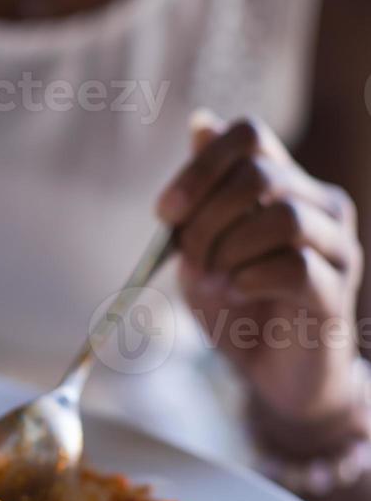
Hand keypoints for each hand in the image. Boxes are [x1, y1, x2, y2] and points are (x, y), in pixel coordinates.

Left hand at [157, 112, 363, 427]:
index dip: (200, 166)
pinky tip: (236, 294)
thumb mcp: (203, 248)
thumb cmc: (238, 308)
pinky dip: (250, 279)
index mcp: (286, 185)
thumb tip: (201, 122)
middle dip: (206, 217)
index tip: (165, 213)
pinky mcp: (335, 293)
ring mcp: (335, 248)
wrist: (272, 377)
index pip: (249, 134)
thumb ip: (202, 194)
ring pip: (283, 217)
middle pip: (260, 173)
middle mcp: (319, 206)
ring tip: (215, 281)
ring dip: (229, 250)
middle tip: (189, 258)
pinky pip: (296, 266)